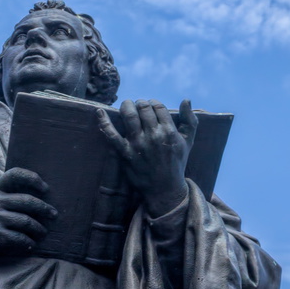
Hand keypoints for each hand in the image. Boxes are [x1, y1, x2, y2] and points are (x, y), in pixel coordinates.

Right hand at [0, 169, 55, 261]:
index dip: (33, 179)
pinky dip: (29, 242)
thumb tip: (39, 193)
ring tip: (42, 232)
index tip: (45, 189)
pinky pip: (21, 238)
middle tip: (54, 215)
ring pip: (27, 221)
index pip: (15, 174)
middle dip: (45, 209)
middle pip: (28, 201)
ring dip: (39, 229)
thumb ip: (7, 193)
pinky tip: (30, 244)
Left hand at [98, 99, 196, 217]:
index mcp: (169, 131)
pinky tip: (99, 112)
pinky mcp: (125, 153)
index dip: (153, 102)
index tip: (150, 107)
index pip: (158, 106)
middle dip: (140, 103)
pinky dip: (104, 122)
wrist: (165, 189)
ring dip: (126, 106)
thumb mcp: (188, 142)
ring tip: (126, 106)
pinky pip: (112, 135)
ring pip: (129, 115)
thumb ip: (190, 120)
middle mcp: (154, 136)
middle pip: (143, 108)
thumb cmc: (176, 163)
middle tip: (138, 107)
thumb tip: (186, 99)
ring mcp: (138, 144)